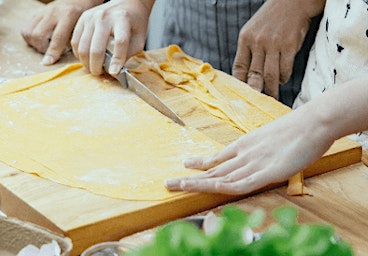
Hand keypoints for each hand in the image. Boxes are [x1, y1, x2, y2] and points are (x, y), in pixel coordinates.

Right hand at [21, 0, 101, 64]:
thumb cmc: (83, 16)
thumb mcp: (83, 27)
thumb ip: (75, 40)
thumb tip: (62, 57)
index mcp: (69, 15)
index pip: (57, 37)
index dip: (52, 52)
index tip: (48, 63)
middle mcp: (53, 12)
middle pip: (38, 35)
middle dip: (42, 48)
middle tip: (50, 50)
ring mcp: (43, 11)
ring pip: (29, 32)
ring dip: (34, 43)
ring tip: (45, 45)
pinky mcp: (37, 12)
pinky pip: (26, 29)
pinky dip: (30, 37)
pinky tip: (40, 39)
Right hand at [71, 0, 154, 74]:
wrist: (128, 3)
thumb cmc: (134, 22)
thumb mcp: (139, 39)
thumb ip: (128, 54)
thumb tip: (114, 70)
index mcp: (122, 19)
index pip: (120, 43)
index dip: (117, 60)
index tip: (114, 72)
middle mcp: (105, 17)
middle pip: (96, 48)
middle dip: (96, 66)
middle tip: (99, 73)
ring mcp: (91, 17)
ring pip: (83, 47)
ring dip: (86, 62)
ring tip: (93, 67)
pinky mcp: (83, 18)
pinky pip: (75, 41)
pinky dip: (78, 53)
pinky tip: (85, 57)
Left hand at [165, 105, 333, 194]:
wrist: (313, 122)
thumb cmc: (298, 129)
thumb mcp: (272, 139)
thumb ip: (261, 149)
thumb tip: (259, 154)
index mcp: (245, 145)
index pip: (218, 158)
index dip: (201, 163)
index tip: (185, 164)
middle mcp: (244, 155)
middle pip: (213, 170)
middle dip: (190, 178)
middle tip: (168, 183)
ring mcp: (254, 164)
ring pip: (220, 177)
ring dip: (197, 183)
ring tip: (176, 186)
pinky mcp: (266, 172)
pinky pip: (241, 183)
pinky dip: (223, 186)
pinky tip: (209, 188)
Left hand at [232, 0, 324, 98]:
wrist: (293, 2)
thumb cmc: (272, 19)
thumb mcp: (254, 30)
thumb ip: (250, 50)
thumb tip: (247, 75)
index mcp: (245, 39)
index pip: (239, 67)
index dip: (240, 84)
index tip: (242, 95)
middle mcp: (258, 42)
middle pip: (254, 75)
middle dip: (255, 92)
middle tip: (257, 104)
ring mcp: (274, 44)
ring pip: (270, 75)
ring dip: (271, 89)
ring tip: (272, 96)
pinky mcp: (290, 45)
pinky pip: (285, 69)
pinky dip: (283, 78)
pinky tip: (282, 79)